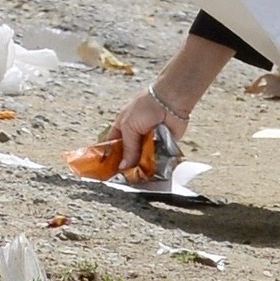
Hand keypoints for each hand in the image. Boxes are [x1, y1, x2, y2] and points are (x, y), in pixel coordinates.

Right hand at [104, 34, 233, 171]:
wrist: (170, 101)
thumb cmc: (146, 107)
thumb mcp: (129, 126)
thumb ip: (127, 148)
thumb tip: (123, 167)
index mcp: (123, 127)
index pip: (113, 145)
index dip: (111, 158)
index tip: (109, 172)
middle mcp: (136, 134)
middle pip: (129, 154)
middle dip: (128, 165)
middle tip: (126, 179)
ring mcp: (150, 140)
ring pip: (143, 158)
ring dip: (142, 167)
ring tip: (138, 179)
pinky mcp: (164, 144)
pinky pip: (157, 158)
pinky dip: (155, 164)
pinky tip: (152, 174)